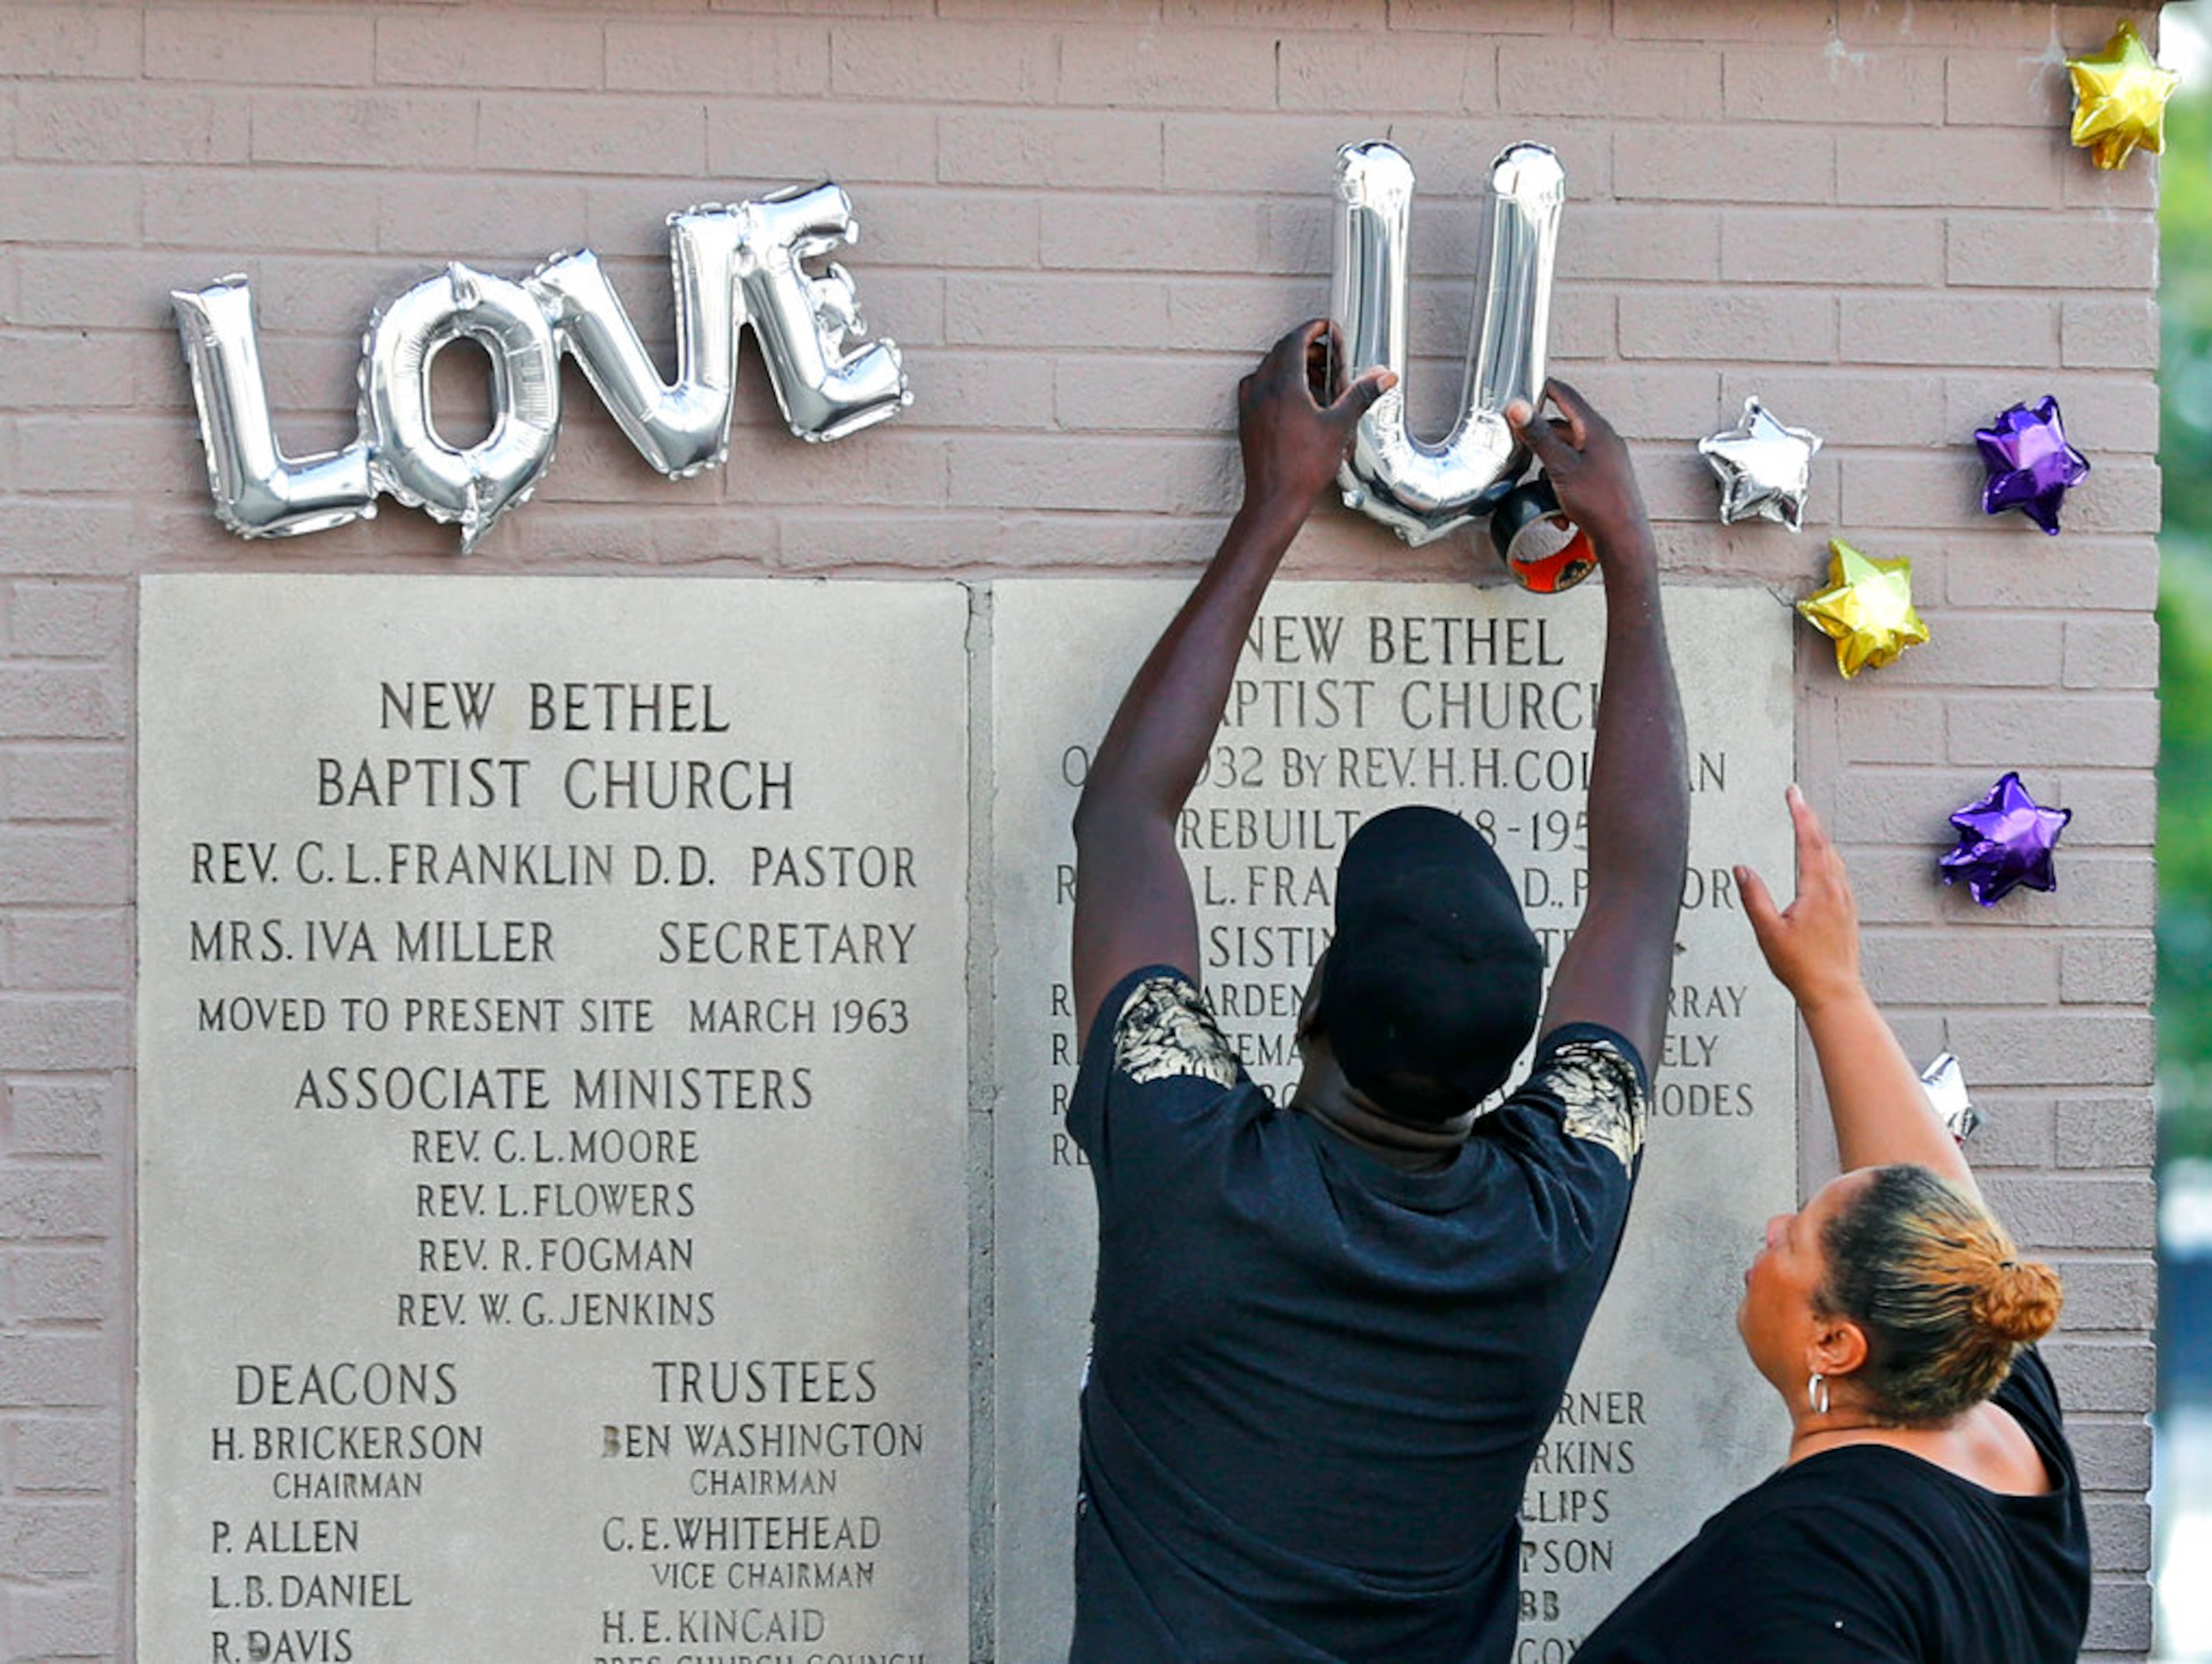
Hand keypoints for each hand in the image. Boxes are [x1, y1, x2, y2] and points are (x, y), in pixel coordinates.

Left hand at [1236, 319, 1393, 524]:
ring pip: (1269, 368)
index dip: (1313, 328)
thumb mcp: (1339, 427)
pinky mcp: (1246, 419)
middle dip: (1306, 347)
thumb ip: (1360, 395)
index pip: (1294, 340)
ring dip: (1292, 364)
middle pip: (1281, 351)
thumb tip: (1384, 377)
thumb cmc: (1303, 468)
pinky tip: (1296, 400)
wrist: (1274, 500)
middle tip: (1328, 355)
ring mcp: (1250, 405)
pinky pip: (1259, 387)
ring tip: (1317, 379)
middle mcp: (1261, 390)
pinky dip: (1278, 382)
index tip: (1326, 327)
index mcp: (1283, 386)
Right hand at [1505, 380, 1650, 562]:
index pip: (1567, 396)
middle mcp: (1604, 441)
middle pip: (1565, 427)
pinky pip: (1576, 474)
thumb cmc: (1598, 501)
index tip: (1527, 388)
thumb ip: (1537, 435)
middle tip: (1520, 440)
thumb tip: (1517, 406)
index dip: (1545, 389)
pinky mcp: (1604, 481)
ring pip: (1568, 453)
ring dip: (1550, 466)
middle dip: (1541, 436)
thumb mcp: (1560, 465)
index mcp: (1596, 429)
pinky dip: (1562, 485)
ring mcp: (1606, 461)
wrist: (1623, 538)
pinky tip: (1558, 508)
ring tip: (1541, 484)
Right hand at [1736, 785, 1864, 1013]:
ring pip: (1834, 858)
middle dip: (1809, 818)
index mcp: (1817, 889)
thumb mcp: (1767, 932)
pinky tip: (1822, 863)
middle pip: (1824, 844)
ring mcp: (1845, 901)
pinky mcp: (1848, 912)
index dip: (1800, 813)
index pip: (1809, 840)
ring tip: (1807, 824)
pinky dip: (1827, 857)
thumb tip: (1741, 869)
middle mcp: (1836, 890)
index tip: (1794, 793)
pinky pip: (1839, 873)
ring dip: (1819, 837)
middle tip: (1797, 799)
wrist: (1834, 992)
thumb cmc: (1801, 967)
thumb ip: (1753, 898)